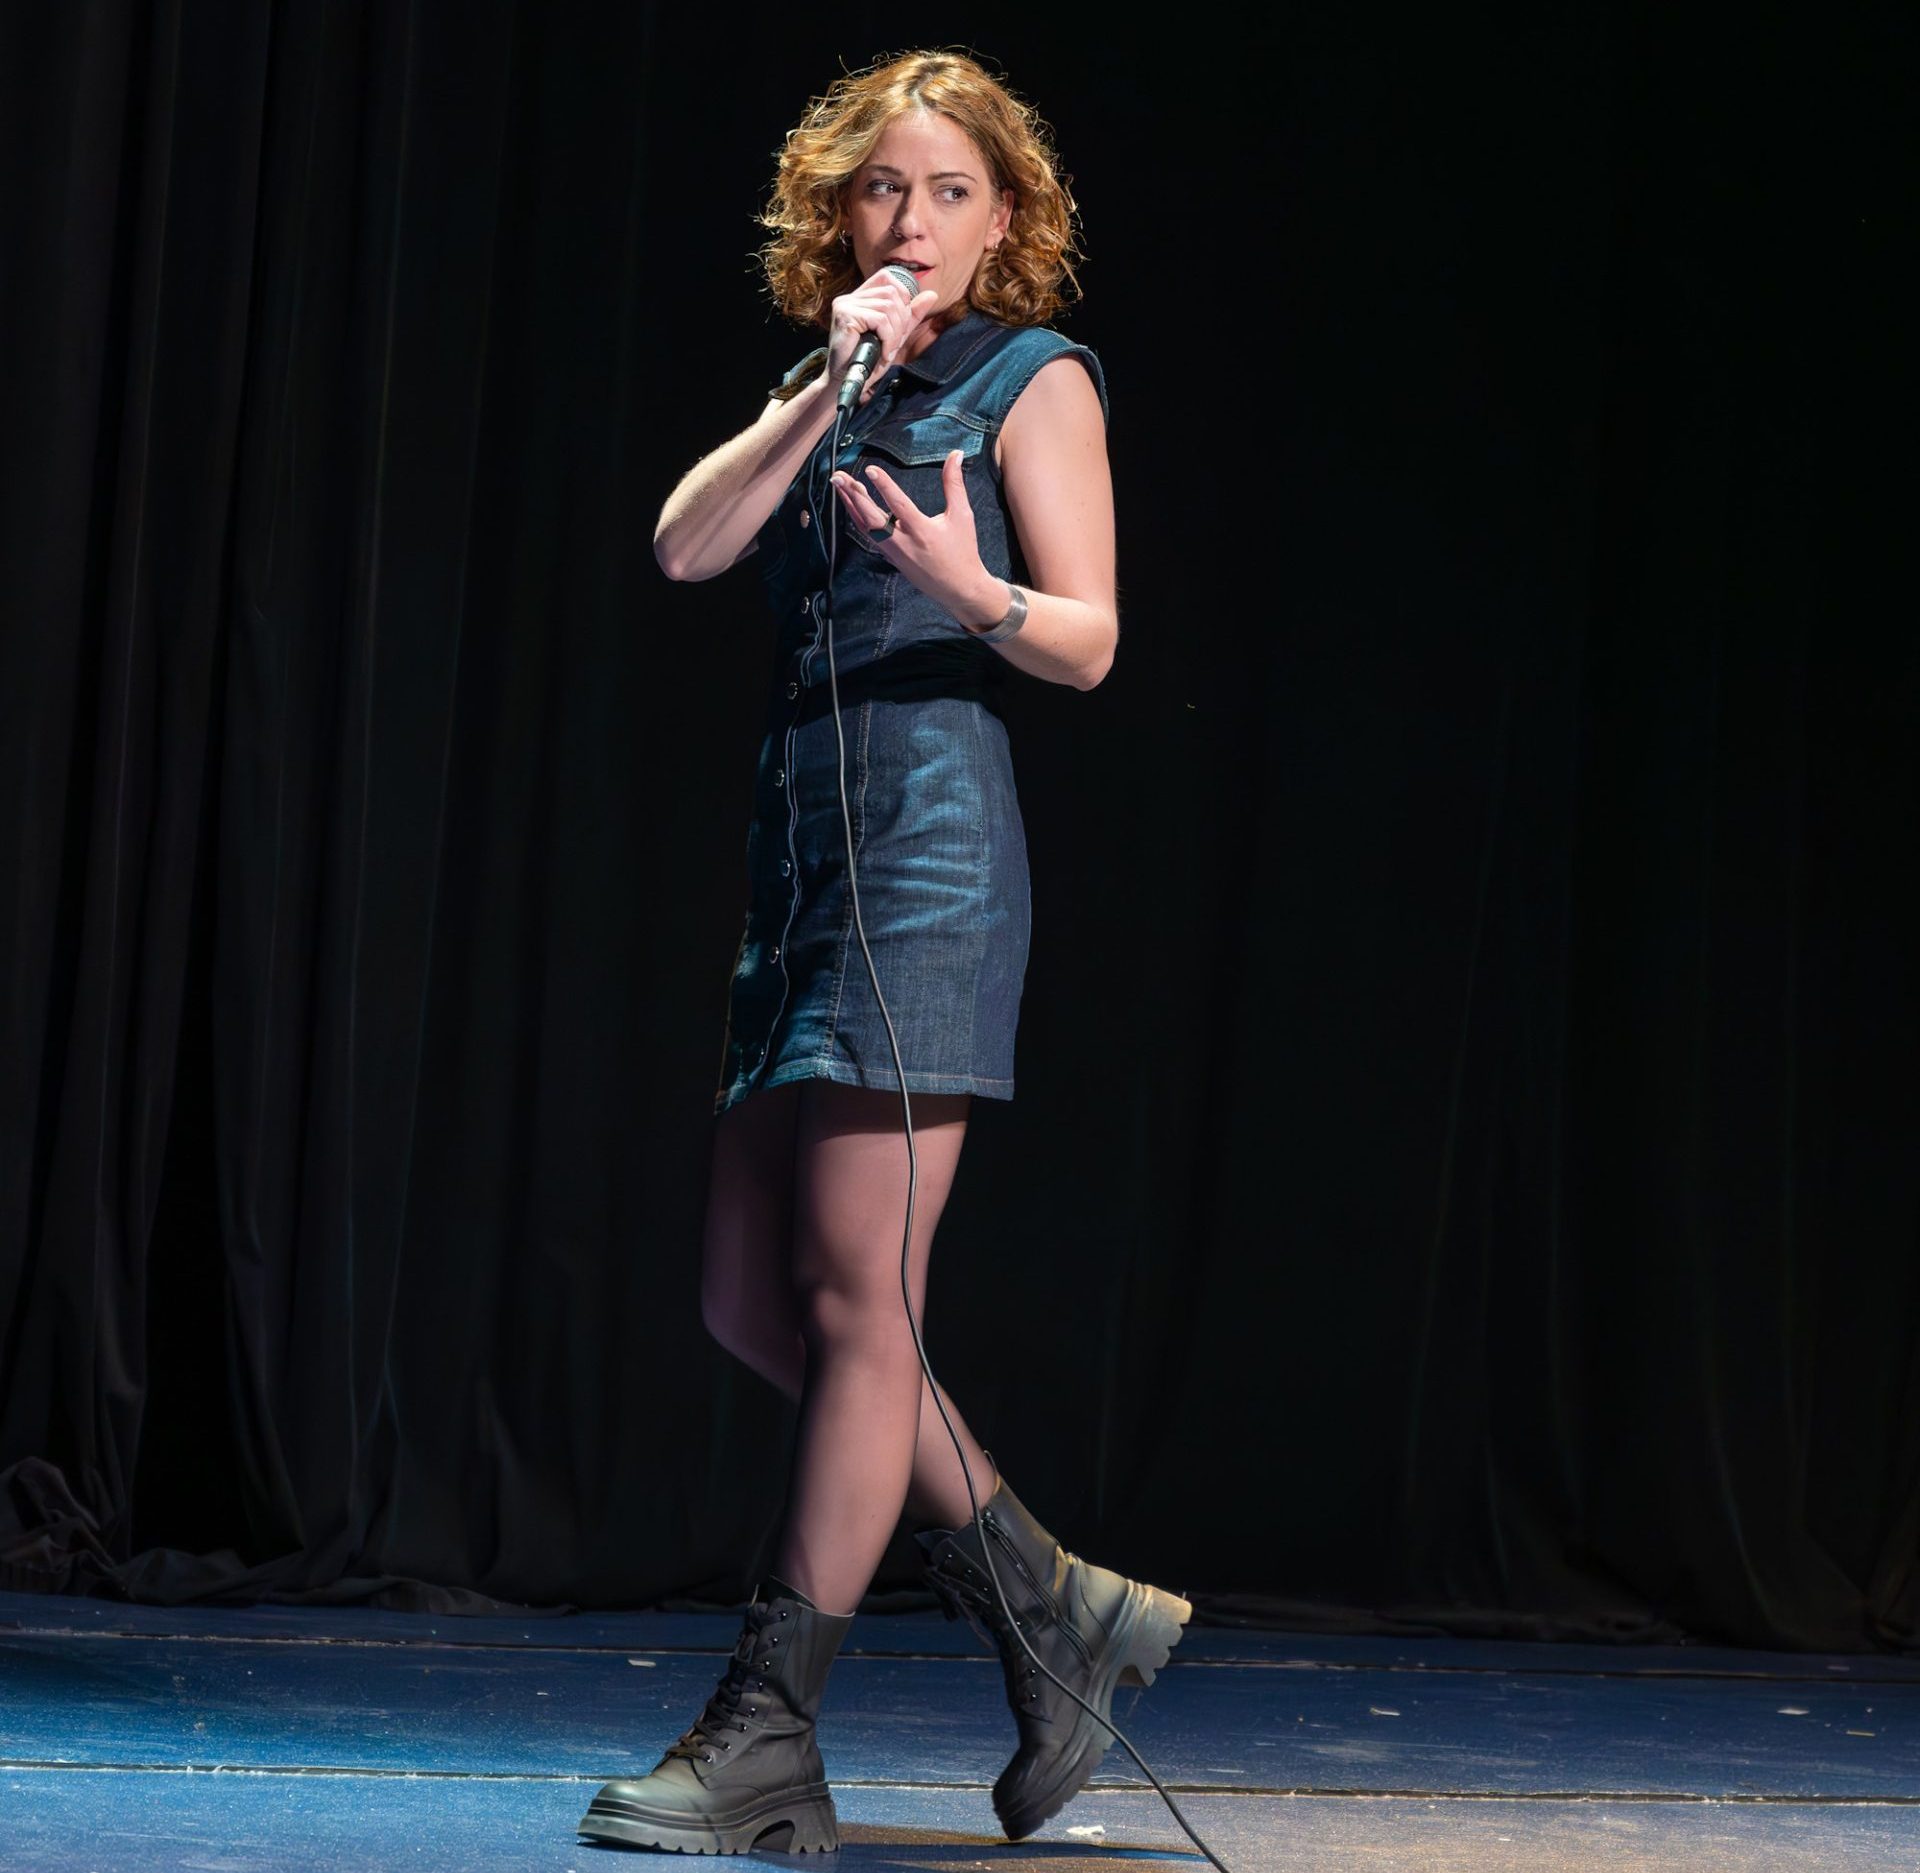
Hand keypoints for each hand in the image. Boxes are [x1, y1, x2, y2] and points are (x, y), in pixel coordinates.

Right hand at [826, 268, 939, 403]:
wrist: (844, 382)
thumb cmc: (867, 362)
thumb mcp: (894, 336)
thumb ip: (911, 316)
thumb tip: (933, 295)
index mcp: (859, 298)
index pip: (887, 277)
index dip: (902, 295)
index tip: (902, 322)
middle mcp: (850, 297)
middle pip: (891, 293)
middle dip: (901, 320)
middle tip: (894, 343)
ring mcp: (846, 305)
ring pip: (887, 307)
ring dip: (895, 333)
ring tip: (888, 350)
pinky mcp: (845, 315)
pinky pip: (879, 320)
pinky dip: (887, 338)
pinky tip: (883, 353)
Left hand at [829, 450, 1004, 625]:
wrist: (959, 589)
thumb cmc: (963, 551)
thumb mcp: (962, 515)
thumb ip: (954, 483)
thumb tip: (955, 454)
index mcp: (921, 530)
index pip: (898, 504)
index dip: (884, 486)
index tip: (869, 470)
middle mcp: (903, 542)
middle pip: (871, 517)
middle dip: (853, 494)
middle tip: (838, 475)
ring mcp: (894, 552)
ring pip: (865, 527)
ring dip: (851, 505)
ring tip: (839, 486)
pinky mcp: (891, 558)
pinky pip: (870, 537)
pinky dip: (859, 520)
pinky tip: (852, 507)